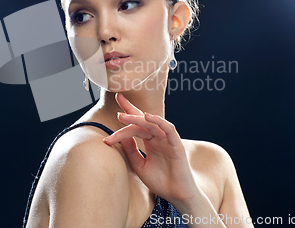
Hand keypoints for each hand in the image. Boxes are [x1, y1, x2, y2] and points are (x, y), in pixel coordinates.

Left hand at [103, 93, 199, 207]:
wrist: (177, 196)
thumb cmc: (161, 182)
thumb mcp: (140, 165)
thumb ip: (131, 151)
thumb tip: (122, 137)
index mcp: (151, 141)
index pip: (138, 123)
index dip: (128, 110)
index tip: (116, 98)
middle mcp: (159, 137)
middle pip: (142, 120)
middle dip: (129, 111)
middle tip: (117, 103)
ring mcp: (167, 140)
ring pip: (151, 123)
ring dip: (136, 118)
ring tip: (122, 116)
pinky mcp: (176, 145)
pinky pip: (168, 129)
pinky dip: (159, 121)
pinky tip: (148, 116)